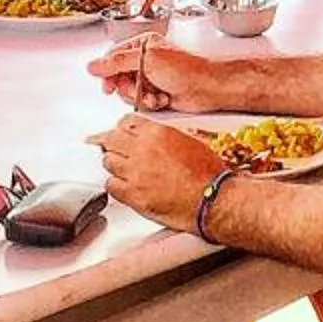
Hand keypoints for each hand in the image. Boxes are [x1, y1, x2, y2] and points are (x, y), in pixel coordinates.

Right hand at [86, 32, 224, 112]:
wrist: (208, 87)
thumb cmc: (186, 69)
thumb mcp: (147, 60)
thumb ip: (117, 62)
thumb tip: (94, 65)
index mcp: (142, 45)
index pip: (113, 57)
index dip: (108, 72)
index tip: (108, 84)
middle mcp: (146, 60)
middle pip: (119, 77)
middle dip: (128, 87)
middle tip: (135, 89)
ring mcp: (151, 77)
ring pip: (129, 92)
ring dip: (141, 97)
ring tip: (155, 95)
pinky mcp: (157, 93)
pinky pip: (142, 102)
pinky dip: (151, 103)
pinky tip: (163, 99)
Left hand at [93, 111, 225, 226]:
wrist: (213, 199)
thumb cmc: (208, 174)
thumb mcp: (190, 140)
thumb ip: (165, 135)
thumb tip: (152, 136)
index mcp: (158, 133)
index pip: (126, 122)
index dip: (124, 129)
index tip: (123, 134)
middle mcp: (143, 150)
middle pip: (112, 140)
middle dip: (115, 144)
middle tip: (119, 150)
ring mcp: (136, 173)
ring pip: (108, 161)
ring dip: (116, 164)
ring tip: (126, 170)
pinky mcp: (133, 195)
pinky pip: (110, 184)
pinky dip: (115, 184)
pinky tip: (125, 185)